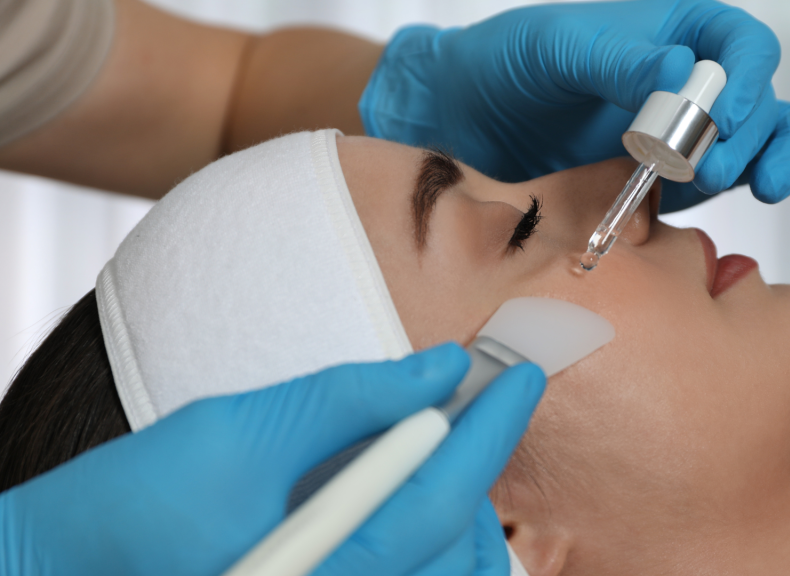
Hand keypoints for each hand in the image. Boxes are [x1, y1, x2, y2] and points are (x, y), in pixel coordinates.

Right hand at [0, 343, 544, 575]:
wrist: (53, 575)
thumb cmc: (129, 508)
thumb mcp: (237, 431)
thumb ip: (348, 399)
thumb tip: (438, 366)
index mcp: (327, 569)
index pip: (446, 498)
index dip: (492, 428)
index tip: (520, 375)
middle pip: (459, 548)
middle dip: (477, 468)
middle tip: (476, 403)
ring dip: (464, 514)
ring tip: (448, 449)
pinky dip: (438, 553)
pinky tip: (423, 509)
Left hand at [359, 0, 789, 211]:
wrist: (469, 121)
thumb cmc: (507, 65)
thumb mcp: (555, 50)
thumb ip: (616, 60)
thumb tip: (681, 73)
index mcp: (674, 30)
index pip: (738, 46)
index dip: (748, 80)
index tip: (727, 118)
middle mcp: (691, 80)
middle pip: (764, 97)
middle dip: (762, 133)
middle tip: (725, 171)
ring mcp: (689, 130)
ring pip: (766, 136)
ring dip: (779, 159)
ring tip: (766, 188)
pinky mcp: (677, 174)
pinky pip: (737, 173)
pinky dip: (780, 175)